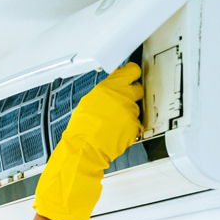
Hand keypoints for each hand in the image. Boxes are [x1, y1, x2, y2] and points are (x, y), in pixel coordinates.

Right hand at [32, 63, 142, 219]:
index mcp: (109, 87)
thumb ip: (105, 92)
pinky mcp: (134, 127)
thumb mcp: (89, 101)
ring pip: (136, 108)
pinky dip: (129, 127)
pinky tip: (117, 131)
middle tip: (123, 101)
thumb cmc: (81, 129)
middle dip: (132, 94)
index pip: (131, 71)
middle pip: (138, 89)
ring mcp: (130, 112)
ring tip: (115, 121)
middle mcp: (122, 97)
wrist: (84, 149)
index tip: (133, 75)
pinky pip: (136, 124)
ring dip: (129, 113)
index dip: (133, 73)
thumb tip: (113, 88)